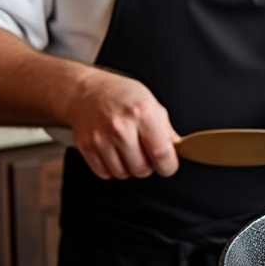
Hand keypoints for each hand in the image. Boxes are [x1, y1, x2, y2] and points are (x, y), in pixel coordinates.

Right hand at [65, 67, 180, 179]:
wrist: (87, 91)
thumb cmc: (122, 96)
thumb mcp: (152, 104)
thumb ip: (166, 131)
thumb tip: (178, 152)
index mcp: (143, 113)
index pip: (161, 153)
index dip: (169, 165)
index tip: (168, 165)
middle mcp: (121, 126)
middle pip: (142, 169)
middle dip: (148, 166)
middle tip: (146, 153)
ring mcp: (101, 137)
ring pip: (123, 174)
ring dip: (129, 168)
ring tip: (129, 150)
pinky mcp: (86, 146)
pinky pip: (104, 173)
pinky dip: (112, 168)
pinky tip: (114, 153)